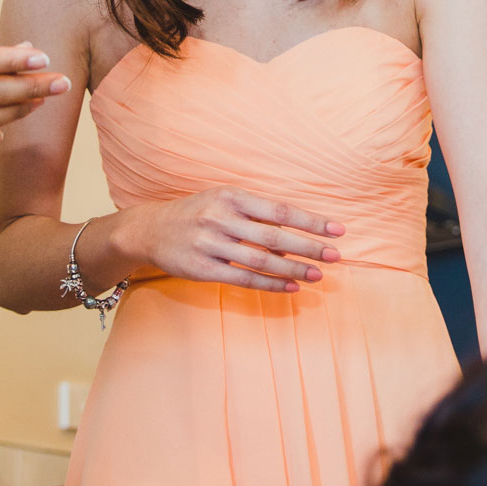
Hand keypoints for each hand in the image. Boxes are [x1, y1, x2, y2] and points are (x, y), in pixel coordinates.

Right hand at [112, 188, 346, 293]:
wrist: (148, 229)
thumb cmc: (196, 212)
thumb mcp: (223, 201)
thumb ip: (256, 216)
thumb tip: (294, 238)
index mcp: (232, 196)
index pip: (280, 210)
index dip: (311, 221)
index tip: (338, 229)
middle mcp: (222, 219)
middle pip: (275, 236)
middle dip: (309, 246)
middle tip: (336, 256)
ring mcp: (211, 245)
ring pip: (261, 261)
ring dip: (293, 270)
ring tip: (318, 276)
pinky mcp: (202, 269)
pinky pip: (243, 280)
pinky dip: (269, 285)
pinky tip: (290, 289)